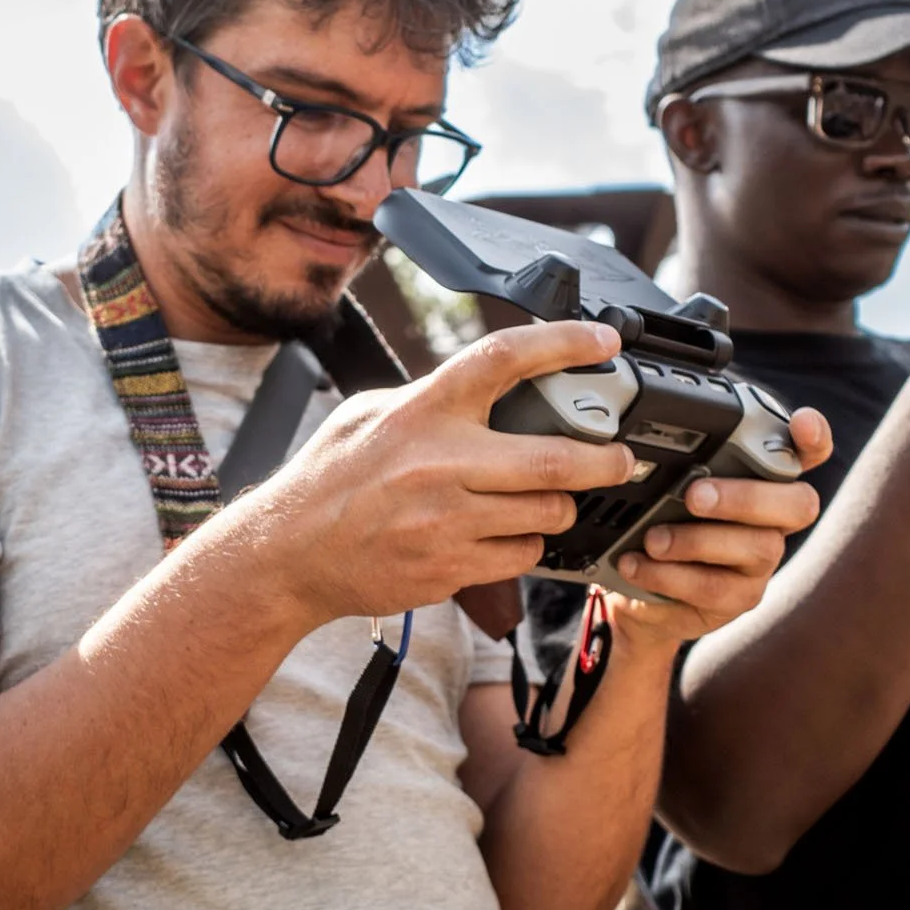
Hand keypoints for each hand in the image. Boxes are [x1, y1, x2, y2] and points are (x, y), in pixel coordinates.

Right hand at [253, 320, 641, 625]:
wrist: (289, 553)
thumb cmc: (330, 478)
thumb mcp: (369, 414)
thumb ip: (430, 399)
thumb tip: (491, 384)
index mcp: (423, 411)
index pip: (504, 359)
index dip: (563, 344)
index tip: (604, 342)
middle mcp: (441, 463)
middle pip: (556, 459)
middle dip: (605, 460)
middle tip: (620, 458)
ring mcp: (448, 521)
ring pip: (547, 513)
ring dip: (558, 507)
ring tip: (544, 500)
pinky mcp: (451, 568)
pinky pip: (521, 556)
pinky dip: (525, 544)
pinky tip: (503, 535)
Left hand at [604, 410, 832, 643]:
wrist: (638, 593)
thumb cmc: (658, 524)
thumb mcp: (661, 487)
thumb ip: (675, 463)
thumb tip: (643, 440)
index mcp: (761, 480)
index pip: (804, 454)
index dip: (813, 439)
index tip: (801, 422)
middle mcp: (774, 519)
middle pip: (798, 504)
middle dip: (747, 497)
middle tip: (694, 495)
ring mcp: (761, 560)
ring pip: (757, 548)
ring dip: (697, 540)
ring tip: (653, 538)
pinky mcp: (739, 597)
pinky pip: (716, 588)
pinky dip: (670, 575)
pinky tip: (637, 564)